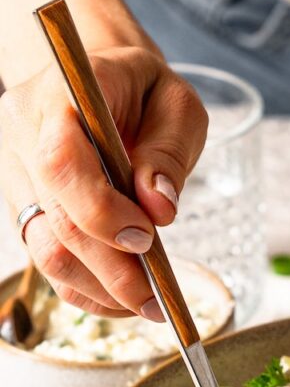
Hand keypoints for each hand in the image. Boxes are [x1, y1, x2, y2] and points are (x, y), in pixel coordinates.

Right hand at [0, 46, 207, 316]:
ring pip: (44, 250)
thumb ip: (169, 152)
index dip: (101, 210)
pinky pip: (47, 261)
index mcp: (58, 98)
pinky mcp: (25, 208)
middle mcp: (23, 137)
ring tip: (149, 304)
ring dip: (99, 288)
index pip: (61, 162)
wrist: (103, 83)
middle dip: (111, 268)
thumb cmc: (145, 91)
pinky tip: (123, 299)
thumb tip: (160, 210)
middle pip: (54, 220)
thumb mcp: (176, 104)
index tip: (148, 238)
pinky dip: (87, 289)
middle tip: (159, 295)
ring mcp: (16, 176)